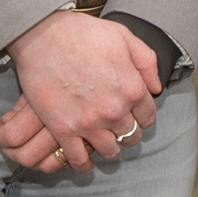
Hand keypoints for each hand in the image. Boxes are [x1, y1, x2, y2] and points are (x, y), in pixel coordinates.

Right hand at [0, 10, 161, 171]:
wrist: (42, 35)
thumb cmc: (83, 32)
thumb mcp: (124, 36)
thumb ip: (146, 62)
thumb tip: (155, 88)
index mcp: (132, 88)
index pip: (148, 117)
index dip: (142, 116)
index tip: (133, 114)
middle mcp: (115, 110)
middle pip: (131, 136)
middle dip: (126, 132)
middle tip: (116, 127)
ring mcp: (89, 122)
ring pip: (109, 151)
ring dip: (108, 148)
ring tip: (101, 140)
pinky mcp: (64, 129)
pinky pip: (78, 159)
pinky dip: (83, 164)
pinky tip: (84, 160)